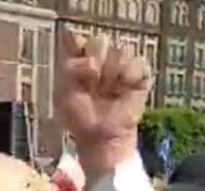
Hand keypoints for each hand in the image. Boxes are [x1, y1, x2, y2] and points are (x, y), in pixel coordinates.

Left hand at [54, 30, 150, 176]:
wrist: (100, 137)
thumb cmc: (79, 118)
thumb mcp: (64, 94)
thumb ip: (70, 69)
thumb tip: (91, 62)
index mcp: (80, 62)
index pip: (79, 39)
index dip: (79, 48)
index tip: (78, 67)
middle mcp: (101, 60)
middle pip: (100, 40)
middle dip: (95, 63)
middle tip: (93, 85)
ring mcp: (121, 67)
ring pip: (120, 50)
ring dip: (111, 73)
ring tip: (108, 91)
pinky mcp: (140, 77)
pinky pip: (138, 62)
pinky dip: (130, 74)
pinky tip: (123, 88)